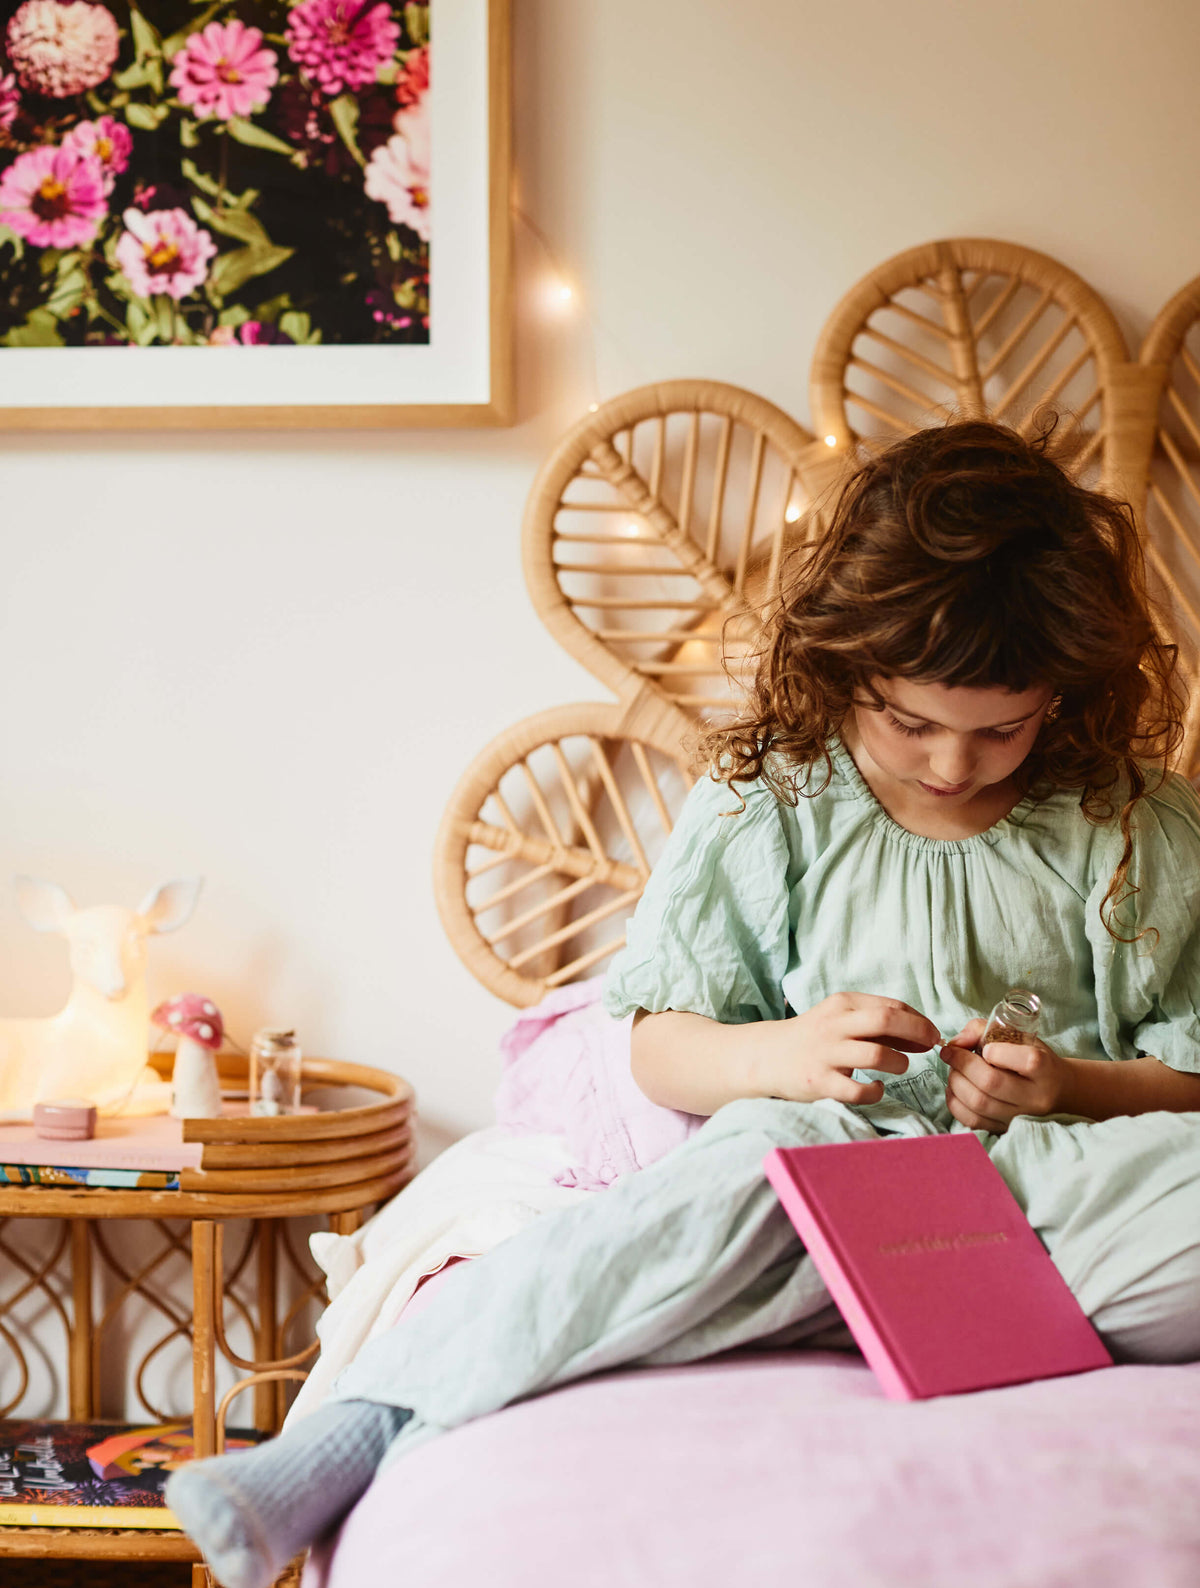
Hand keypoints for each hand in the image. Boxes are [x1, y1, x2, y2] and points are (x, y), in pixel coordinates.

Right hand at [751, 992, 939, 1107]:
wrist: (767, 1056)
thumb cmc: (814, 1037)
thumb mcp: (839, 1018)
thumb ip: (875, 1022)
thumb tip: (922, 1033)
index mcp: (842, 1004)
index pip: (891, 1006)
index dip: (919, 1020)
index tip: (931, 1033)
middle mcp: (834, 1025)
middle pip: (886, 1021)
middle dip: (918, 1033)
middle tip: (931, 1047)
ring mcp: (826, 1054)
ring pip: (877, 1055)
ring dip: (899, 1063)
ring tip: (898, 1067)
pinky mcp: (819, 1082)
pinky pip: (858, 1090)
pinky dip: (875, 1092)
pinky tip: (876, 1089)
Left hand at [940, 1017, 1065, 1131]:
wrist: (1058, 1092)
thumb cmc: (1033, 1058)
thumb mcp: (1019, 1036)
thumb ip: (983, 1030)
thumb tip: (956, 1043)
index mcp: (1046, 1070)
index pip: (1026, 1061)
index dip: (996, 1051)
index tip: (984, 1047)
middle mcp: (1036, 1097)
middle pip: (992, 1083)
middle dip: (962, 1064)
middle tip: (950, 1053)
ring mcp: (1020, 1117)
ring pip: (979, 1103)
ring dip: (956, 1082)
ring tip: (954, 1070)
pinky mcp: (1005, 1129)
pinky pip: (972, 1121)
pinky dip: (955, 1102)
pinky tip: (955, 1088)